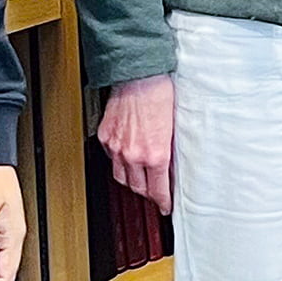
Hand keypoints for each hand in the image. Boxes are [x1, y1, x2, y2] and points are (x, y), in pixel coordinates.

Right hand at [98, 75, 176, 213]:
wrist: (139, 74)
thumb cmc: (161, 93)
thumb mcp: (176, 127)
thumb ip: (171, 150)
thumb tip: (173, 165)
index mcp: (155, 154)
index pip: (158, 190)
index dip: (163, 201)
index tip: (165, 206)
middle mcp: (133, 154)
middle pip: (138, 188)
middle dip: (147, 193)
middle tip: (155, 193)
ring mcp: (116, 146)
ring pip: (121, 177)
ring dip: (131, 181)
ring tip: (141, 179)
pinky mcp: (106, 136)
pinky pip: (111, 158)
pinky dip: (119, 162)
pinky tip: (126, 158)